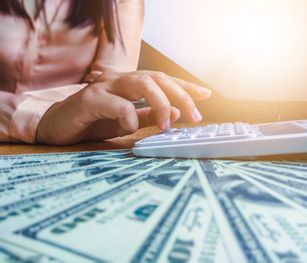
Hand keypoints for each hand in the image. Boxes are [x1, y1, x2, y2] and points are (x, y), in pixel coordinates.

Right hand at [36, 71, 210, 144]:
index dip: (185, 87)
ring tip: (169, 125)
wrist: (57, 126)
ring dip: (160, 103)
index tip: (206, 94)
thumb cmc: (93, 122)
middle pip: (156, 78)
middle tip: (195, 116)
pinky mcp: (89, 100)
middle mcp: (119, 81)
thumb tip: (176, 113)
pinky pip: (116, 104)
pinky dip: (130, 116)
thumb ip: (149, 116)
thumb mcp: (127, 121)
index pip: (163, 80)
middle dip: (180, 95)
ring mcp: (104, 87)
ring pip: (140, 83)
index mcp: (130, 86)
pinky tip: (133, 127)